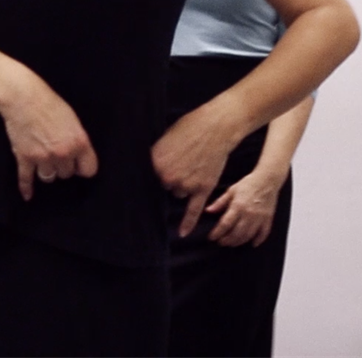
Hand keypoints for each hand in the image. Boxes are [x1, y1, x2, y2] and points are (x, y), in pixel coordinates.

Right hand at [0, 78, 98, 200]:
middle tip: (55, 153)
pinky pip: (26, 179)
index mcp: (79, 142)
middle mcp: (63, 153)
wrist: (22, 96)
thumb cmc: (48, 102)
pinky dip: (26, 188)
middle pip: (66, 174)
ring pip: (49, 177)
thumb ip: (78, 140)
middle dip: (62, 165)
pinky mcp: (25, 157)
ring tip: (43, 161)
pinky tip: (27, 196)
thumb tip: (79, 157)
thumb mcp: (72, 119)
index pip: (88, 170)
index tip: (78, 165)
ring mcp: (43, 157)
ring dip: (46, 171)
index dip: (82, 167)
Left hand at [152, 98, 245, 237]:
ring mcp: (186, 185)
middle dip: (172, 177)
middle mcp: (168, 177)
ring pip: (179, 193)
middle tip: (183, 161)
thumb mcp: (163, 140)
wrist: (216, 128)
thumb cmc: (188, 129)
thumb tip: (146, 170)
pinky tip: (183, 234)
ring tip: (193, 164)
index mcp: (155, 164)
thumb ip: (155, 159)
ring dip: (184, 184)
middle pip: (165, 186)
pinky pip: (193, 210)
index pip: (150, 178)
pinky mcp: (202, 189)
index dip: (158, 171)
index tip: (158, 173)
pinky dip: (188, 223)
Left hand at [204, 169, 283, 246]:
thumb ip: (219, 202)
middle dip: (227, 240)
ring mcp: (260, 218)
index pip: (225, 224)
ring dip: (239, 242)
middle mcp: (249, 214)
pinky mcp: (268, 220)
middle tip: (220, 242)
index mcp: (238, 206)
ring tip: (231, 243)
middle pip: (237, 233)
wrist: (267, 181)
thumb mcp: (230, 191)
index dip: (217, 233)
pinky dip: (258, 240)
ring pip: (248, 236)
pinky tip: (252, 244)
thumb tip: (207, 211)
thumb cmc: (248, 184)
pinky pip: (263, 234)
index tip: (211, 237)